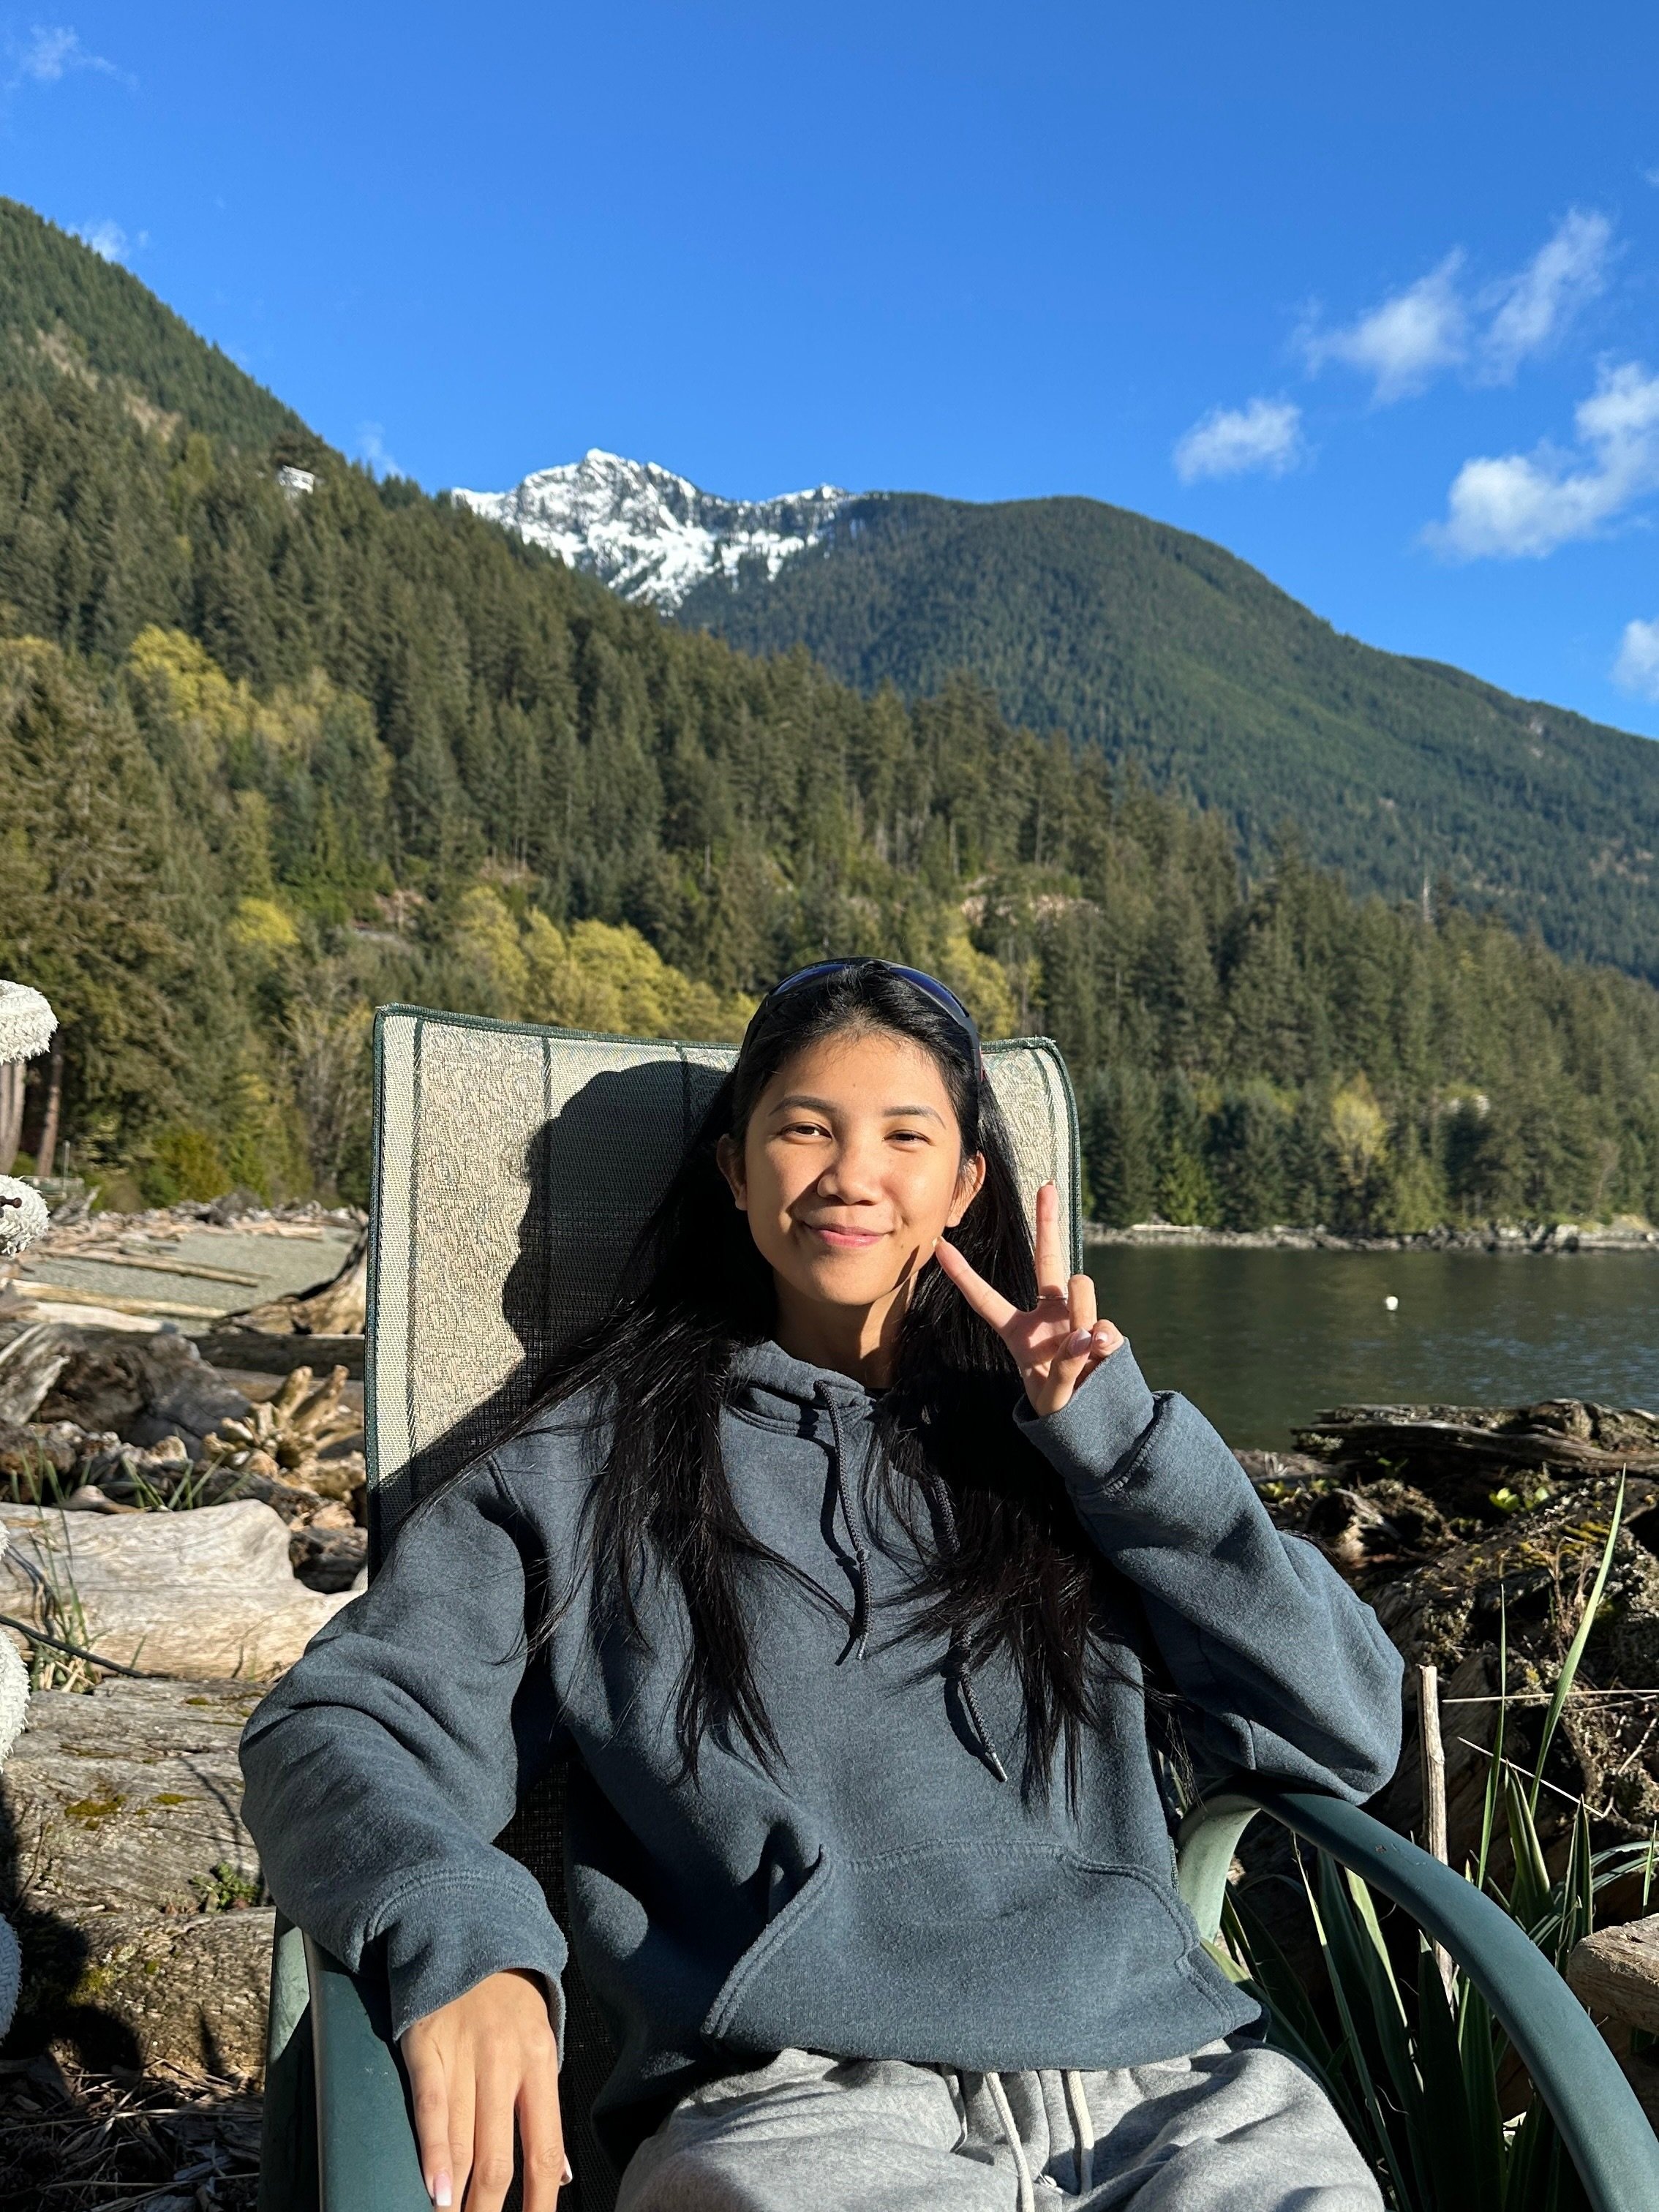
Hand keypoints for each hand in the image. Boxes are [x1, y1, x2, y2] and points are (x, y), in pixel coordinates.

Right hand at [401, 1968, 567, 2209]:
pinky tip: (436, 2192)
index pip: (544, 2148)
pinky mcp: (427, 2047)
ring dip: (460, 2198)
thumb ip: (544, 2108)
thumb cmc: (507, 2002)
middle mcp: (505, 2062)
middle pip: (499, 2157)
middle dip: (490, 2211)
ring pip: (463, 2143)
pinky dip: (434, 2154)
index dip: (539, 2202)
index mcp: (539, 2062)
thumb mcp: (540, 2044)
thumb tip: (558, 2176)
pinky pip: (431, 2109)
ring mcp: (465, 2055)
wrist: (465, 1934)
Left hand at [933, 1180, 1123, 1417]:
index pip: (985, 1299)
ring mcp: (1078, 1319)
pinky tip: (1100, 1357)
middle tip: (1047, 1187)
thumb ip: (1065, 1365)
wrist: (1092, 1423)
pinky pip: (1105, 1326)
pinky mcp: (1105, 1330)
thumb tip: (1092, 1334)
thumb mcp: (1049, 1394)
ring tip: (1082, 1346)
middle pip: (1047, 1261)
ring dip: (1081, 1311)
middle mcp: (1048, 1317)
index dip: (963, 1274)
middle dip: (1047, 1222)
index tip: (938, 1245)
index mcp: (1018, 1331)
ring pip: (1080, 1290)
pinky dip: (1102, 1343)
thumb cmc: (1057, 1403)